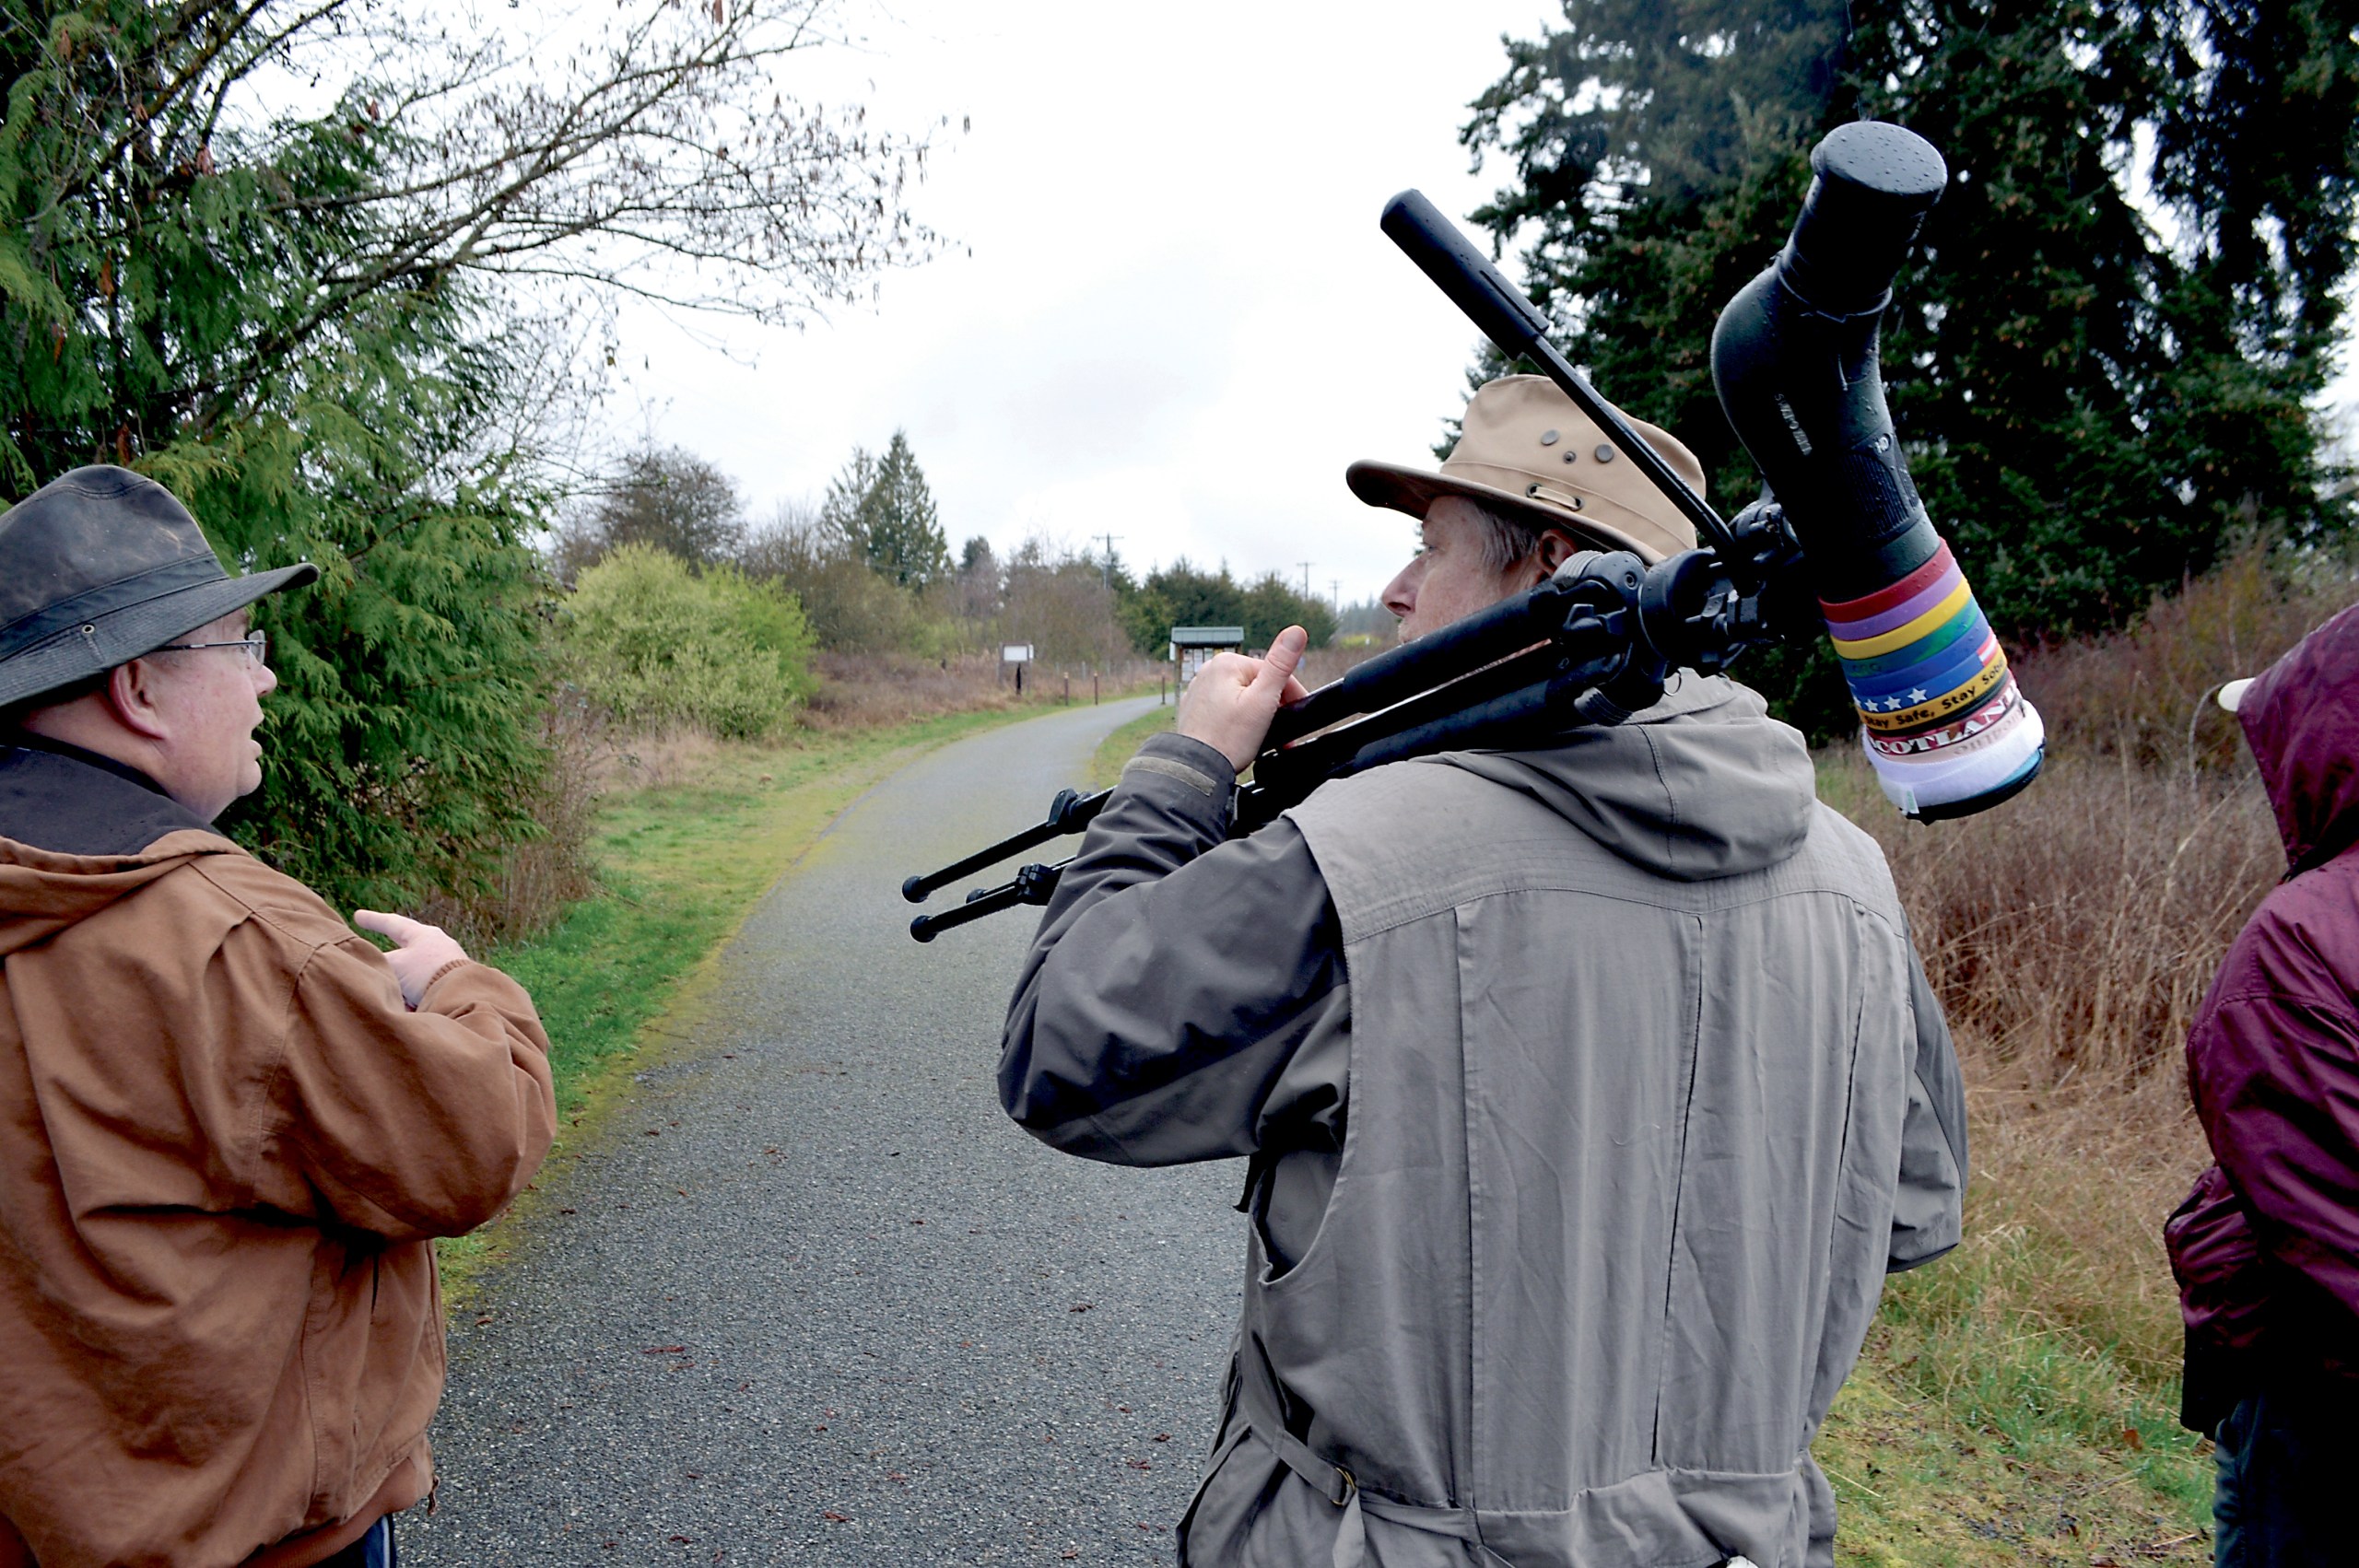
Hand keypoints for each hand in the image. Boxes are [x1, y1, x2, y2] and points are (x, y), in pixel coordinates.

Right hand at [353, 909, 469, 1008]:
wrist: (461, 995)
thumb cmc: (425, 973)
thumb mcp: (394, 964)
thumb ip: (378, 961)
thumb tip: (374, 967)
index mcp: (423, 935)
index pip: (392, 923)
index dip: (373, 920)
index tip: (358, 915)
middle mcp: (436, 947)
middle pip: (403, 953)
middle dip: (389, 966)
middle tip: (377, 969)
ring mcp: (445, 965)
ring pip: (411, 976)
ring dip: (401, 989)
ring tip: (401, 999)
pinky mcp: (451, 984)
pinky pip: (424, 991)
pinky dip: (415, 999)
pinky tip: (414, 1009)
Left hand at [1177, 626, 1310, 770]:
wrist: (1197, 769)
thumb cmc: (1229, 740)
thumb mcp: (1263, 701)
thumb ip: (1281, 665)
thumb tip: (1296, 631)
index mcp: (1228, 662)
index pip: (1273, 673)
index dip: (1291, 696)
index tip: (1298, 717)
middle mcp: (1210, 670)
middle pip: (1258, 685)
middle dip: (1274, 708)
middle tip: (1282, 734)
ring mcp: (1200, 689)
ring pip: (1243, 697)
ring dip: (1258, 715)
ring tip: (1262, 737)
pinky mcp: (1196, 707)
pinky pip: (1226, 708)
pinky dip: (1238, 720)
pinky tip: (1241, 737)